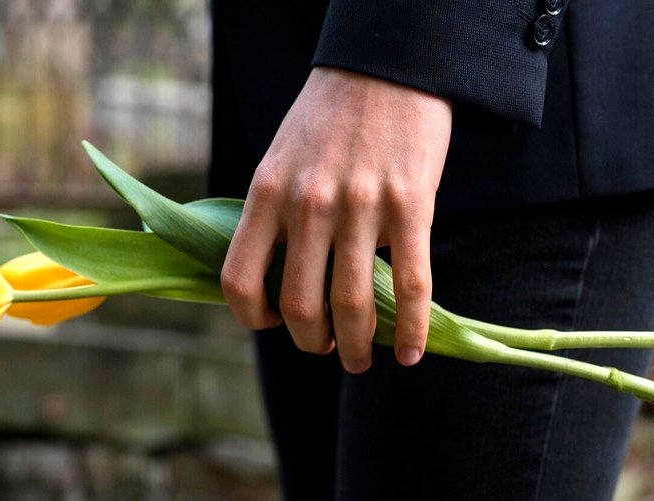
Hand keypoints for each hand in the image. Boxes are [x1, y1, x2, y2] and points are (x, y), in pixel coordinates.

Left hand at [221, 66, 451, 373]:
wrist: (386, 68)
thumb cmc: (328, 118)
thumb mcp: (280, 160)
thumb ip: (275, 215)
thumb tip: (277, 282)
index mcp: (267, 194)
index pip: (239, 280)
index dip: (253, 318)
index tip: (272, 323)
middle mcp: (308, 205)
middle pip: (301, 306)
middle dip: (313, 343)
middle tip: (328, 349)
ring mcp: (361, 207)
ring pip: (354, 306)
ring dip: (359, 347)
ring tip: (363, 358)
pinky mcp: (410, 205)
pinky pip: (413, 285)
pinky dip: (413, 331)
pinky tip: (410, 352)